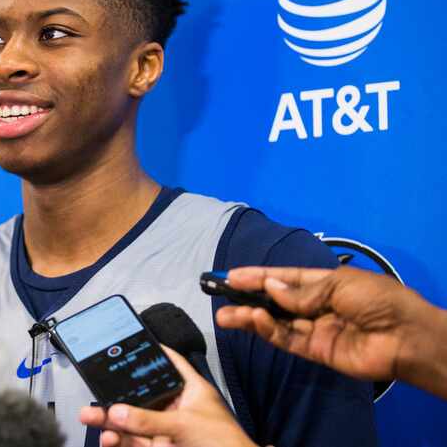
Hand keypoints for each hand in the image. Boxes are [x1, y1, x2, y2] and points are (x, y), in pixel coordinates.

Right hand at [79, 346, 255, 446]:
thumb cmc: (227, 445)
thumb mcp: (185, 425)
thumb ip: (149, 419)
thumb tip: (118, 412)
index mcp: (191, 391)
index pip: (170, 363)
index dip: (153, 351)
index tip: (133, 342)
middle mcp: (178, 409)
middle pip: (143, 397)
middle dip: (118, 396)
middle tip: (96, 392)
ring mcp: (169, 431)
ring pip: (134, 422)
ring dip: (112, 421)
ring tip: (92, 418)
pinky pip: (136, 442)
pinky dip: (120, 441)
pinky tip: (108, 438)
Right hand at [215, 265, 446, 397]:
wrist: (407, 337)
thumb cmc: (379, 301)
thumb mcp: (339, 285)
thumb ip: (301, 291)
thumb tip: (270, 287)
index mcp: (325, 283)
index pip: (285, 278)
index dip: (258, 275)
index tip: (231, 275)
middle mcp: (316, 305)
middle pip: (275, 300)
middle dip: (248, 296)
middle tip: (219, 293)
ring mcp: (315, 329)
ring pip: (275, 322)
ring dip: (250, 316)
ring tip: (225, 313)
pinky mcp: (316, 351)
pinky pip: (287, 339)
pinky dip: (268, 330)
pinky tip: (253, 320)